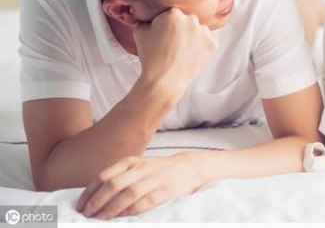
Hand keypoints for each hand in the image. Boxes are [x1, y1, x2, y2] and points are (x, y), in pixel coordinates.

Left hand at [77, 153, 202, 218]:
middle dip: (97, 201)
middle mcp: (141, 168)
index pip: (104, 176)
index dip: (90, 192)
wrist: (188, 167)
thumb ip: (119, 177)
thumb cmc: (157, 170)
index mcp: (131, 161)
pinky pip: (146, 201)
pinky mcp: (166, 190)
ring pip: (128, 193)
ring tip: (101, 218)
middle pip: (114, 184)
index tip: (80, 206)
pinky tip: (123, 216)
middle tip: (88, 214)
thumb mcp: (137, 167)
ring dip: (112, 208)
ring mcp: (154, 178)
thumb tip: (93, 196)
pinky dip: (132, 210)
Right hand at [134, 8, 218, 94]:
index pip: (171, 14)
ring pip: (198, 30)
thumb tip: (150, 16)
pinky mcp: (213, 44)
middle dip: (180, 30)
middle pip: (186, 21)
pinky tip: (191, 55)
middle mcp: (191, 19)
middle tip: (172, 45)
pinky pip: (208, 41)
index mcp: (174, 13)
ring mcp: (205, 32)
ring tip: (181, 52)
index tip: (162, 36)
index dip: (165, 26)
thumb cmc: (151, 58)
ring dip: (192, 37)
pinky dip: (202, 47)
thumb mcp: (140, 32)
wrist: (164, 81)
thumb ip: (147, 19)